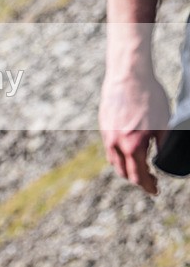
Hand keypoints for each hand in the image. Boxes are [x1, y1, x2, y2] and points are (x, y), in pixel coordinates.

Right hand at [99, 69, 169, 194]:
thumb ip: (164, 146)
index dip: (149, 186)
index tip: (156, 190)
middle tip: (151, 181)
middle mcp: (117, 143)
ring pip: (114, 161)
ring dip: (126, 169)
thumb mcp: (164, 124)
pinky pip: (109, 148)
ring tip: (138, 168)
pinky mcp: (103, 125)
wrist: (128, 76)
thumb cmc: (149, 97)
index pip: (139, 175)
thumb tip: (164, 162)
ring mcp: (108, 134)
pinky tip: (127, 150)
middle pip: (125, 172)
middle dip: (138, 180)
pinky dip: (118, 156)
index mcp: (133, 146)